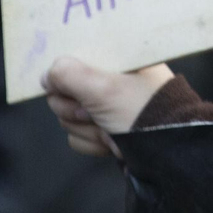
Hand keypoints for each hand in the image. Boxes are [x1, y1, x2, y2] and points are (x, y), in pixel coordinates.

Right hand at [42, 58, 174, 158]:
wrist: (166, 154)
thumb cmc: (141, 112)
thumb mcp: (104, 88)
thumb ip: (69, 75)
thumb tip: (46, 75)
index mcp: (120, 60)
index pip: (77, 58)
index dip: (68, 76)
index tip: (69, 86)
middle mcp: (113, 80)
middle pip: (66, 90)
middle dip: (75, 107)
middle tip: (94, 111)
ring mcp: (109, 107)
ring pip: (68, 116)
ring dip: (85, 126)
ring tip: (109, 128)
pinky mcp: (106, 130)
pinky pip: (77, 135)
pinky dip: (91, 141)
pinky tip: (110, 142)